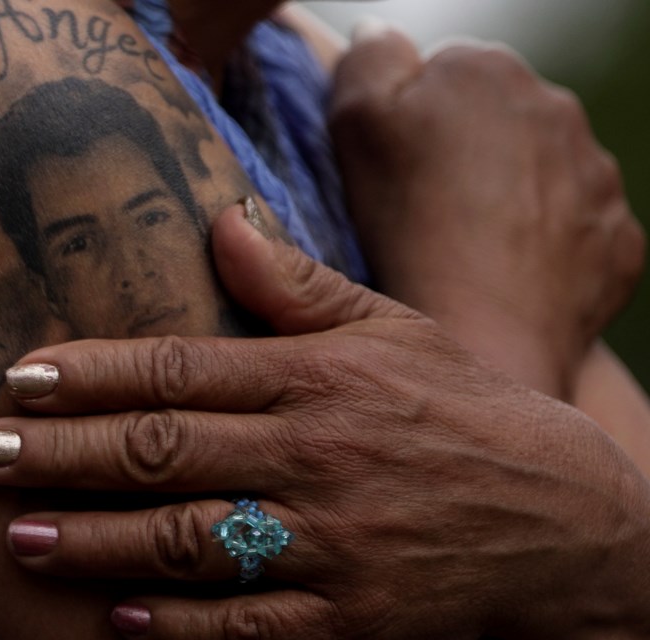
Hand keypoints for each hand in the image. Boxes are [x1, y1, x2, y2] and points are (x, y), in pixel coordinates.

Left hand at [0, 207, 649, 638]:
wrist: (561, 518)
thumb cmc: (460, 410)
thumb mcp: (390, 330)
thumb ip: (298, 284)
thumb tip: (221, 222)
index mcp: (315, 378)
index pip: (178, 369)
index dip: (91, 374)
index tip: (18, 379)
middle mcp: (314, 455)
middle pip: (162, 454)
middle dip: (61, 456)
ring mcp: (331, 542)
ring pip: (189, 540)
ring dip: (95, 542)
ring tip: (19, 536)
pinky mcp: (352, 618)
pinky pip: (249, 625)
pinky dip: (180, 625)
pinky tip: (118, 617)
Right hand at [331, 23, 645, 399]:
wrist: (482, 331)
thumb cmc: (406, 224)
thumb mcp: (354, 122)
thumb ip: (368, 58)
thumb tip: (381, 33)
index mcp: (486, 69)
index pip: (441, 73)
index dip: (409, 120)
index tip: (391, 169)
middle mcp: (556, 109)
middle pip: (496, 121)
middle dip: (464, 154)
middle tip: (422, 212)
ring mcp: (597, 177)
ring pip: (542, 174)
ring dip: (509, 198)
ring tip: (463, 249)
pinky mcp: (618, 240)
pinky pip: (576, 230)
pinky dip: (545, 246)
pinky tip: (504, 275)